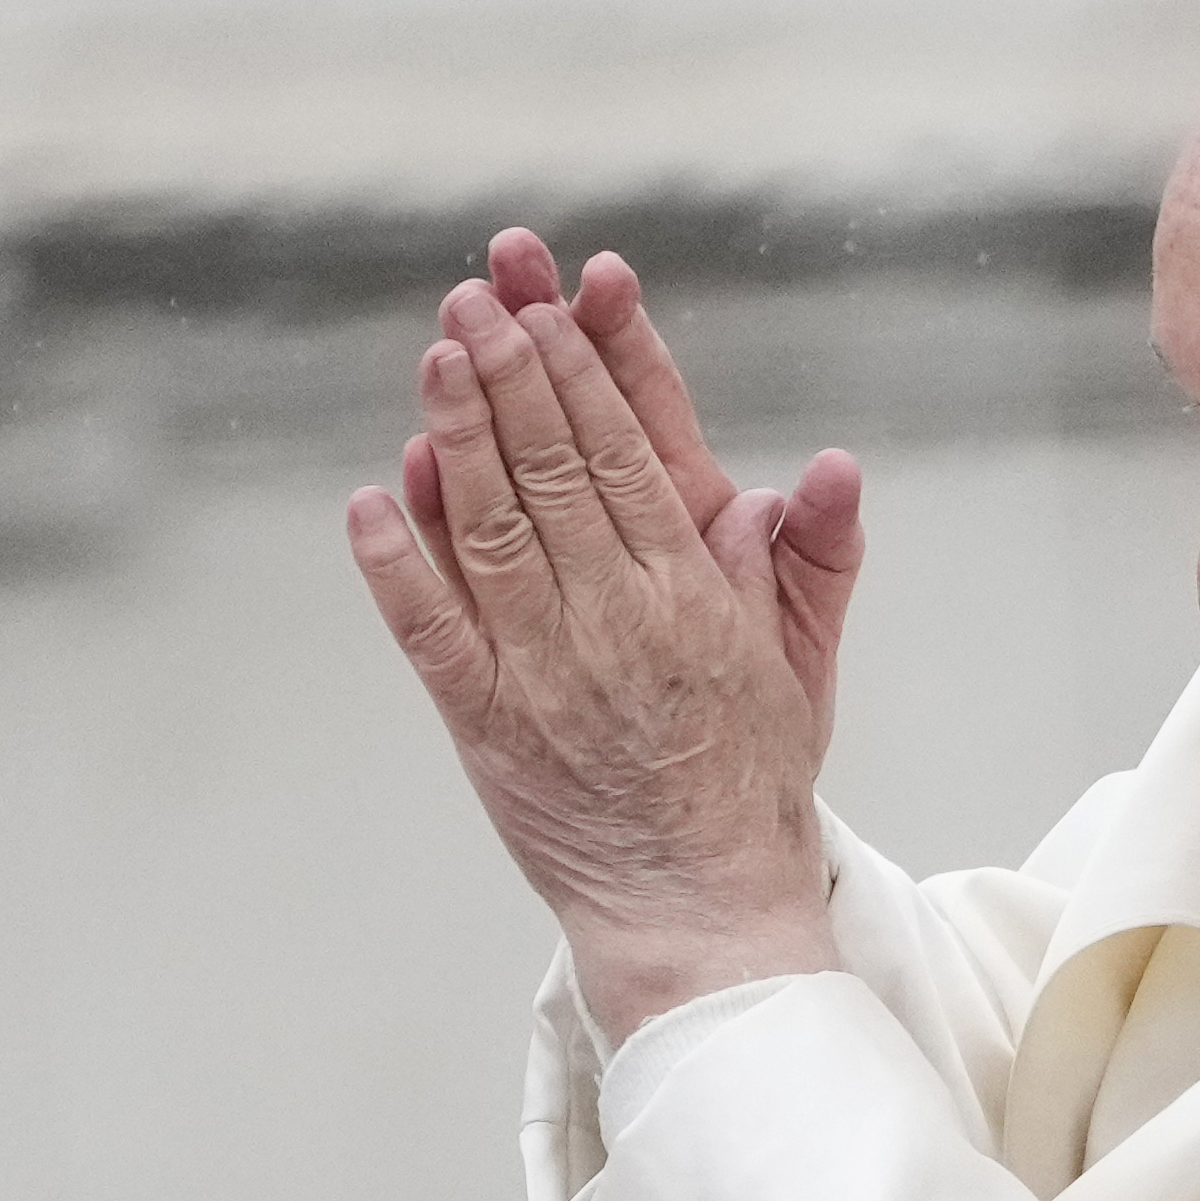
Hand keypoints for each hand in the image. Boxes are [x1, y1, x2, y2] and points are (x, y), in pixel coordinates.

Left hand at [348, 274, 860, 1040]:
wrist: (699, 905)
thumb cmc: (751, 773)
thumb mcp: (805, 659)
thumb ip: (813, 557)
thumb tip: (827, 468)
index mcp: (695, 590)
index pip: (634, 449)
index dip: (589, 368)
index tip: (557, 300)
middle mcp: (618, 616)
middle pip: (557, 467)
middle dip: (514, 372)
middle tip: (478, 296)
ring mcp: (546, 669)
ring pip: (492, 528)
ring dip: (458, 436)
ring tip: (436, 357)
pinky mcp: (487, 723)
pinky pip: (432, 630)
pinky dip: (398, 565)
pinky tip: (372, 498)